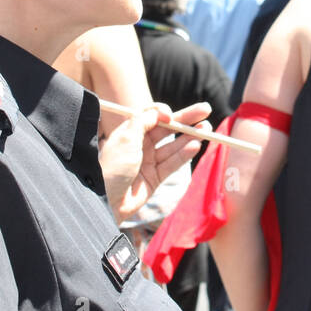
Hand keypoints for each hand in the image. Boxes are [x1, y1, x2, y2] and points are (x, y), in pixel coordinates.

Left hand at [100, 102, 203, 221]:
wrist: (104, 200)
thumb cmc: (112, 167)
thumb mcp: (126, 138)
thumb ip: (144, 121)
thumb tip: (160, 111)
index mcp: (130, 132)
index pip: (152, 116)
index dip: (164, 113)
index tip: (171, 114)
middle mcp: (140, 145)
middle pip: (167, 129)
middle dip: (186, 120)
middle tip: (206, 110)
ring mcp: (148, 161)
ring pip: (173, 145)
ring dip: (190, 137)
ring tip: (206, 129)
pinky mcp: (155, 178)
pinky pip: (172, 163)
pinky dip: (184, 154)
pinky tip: (195, 145)